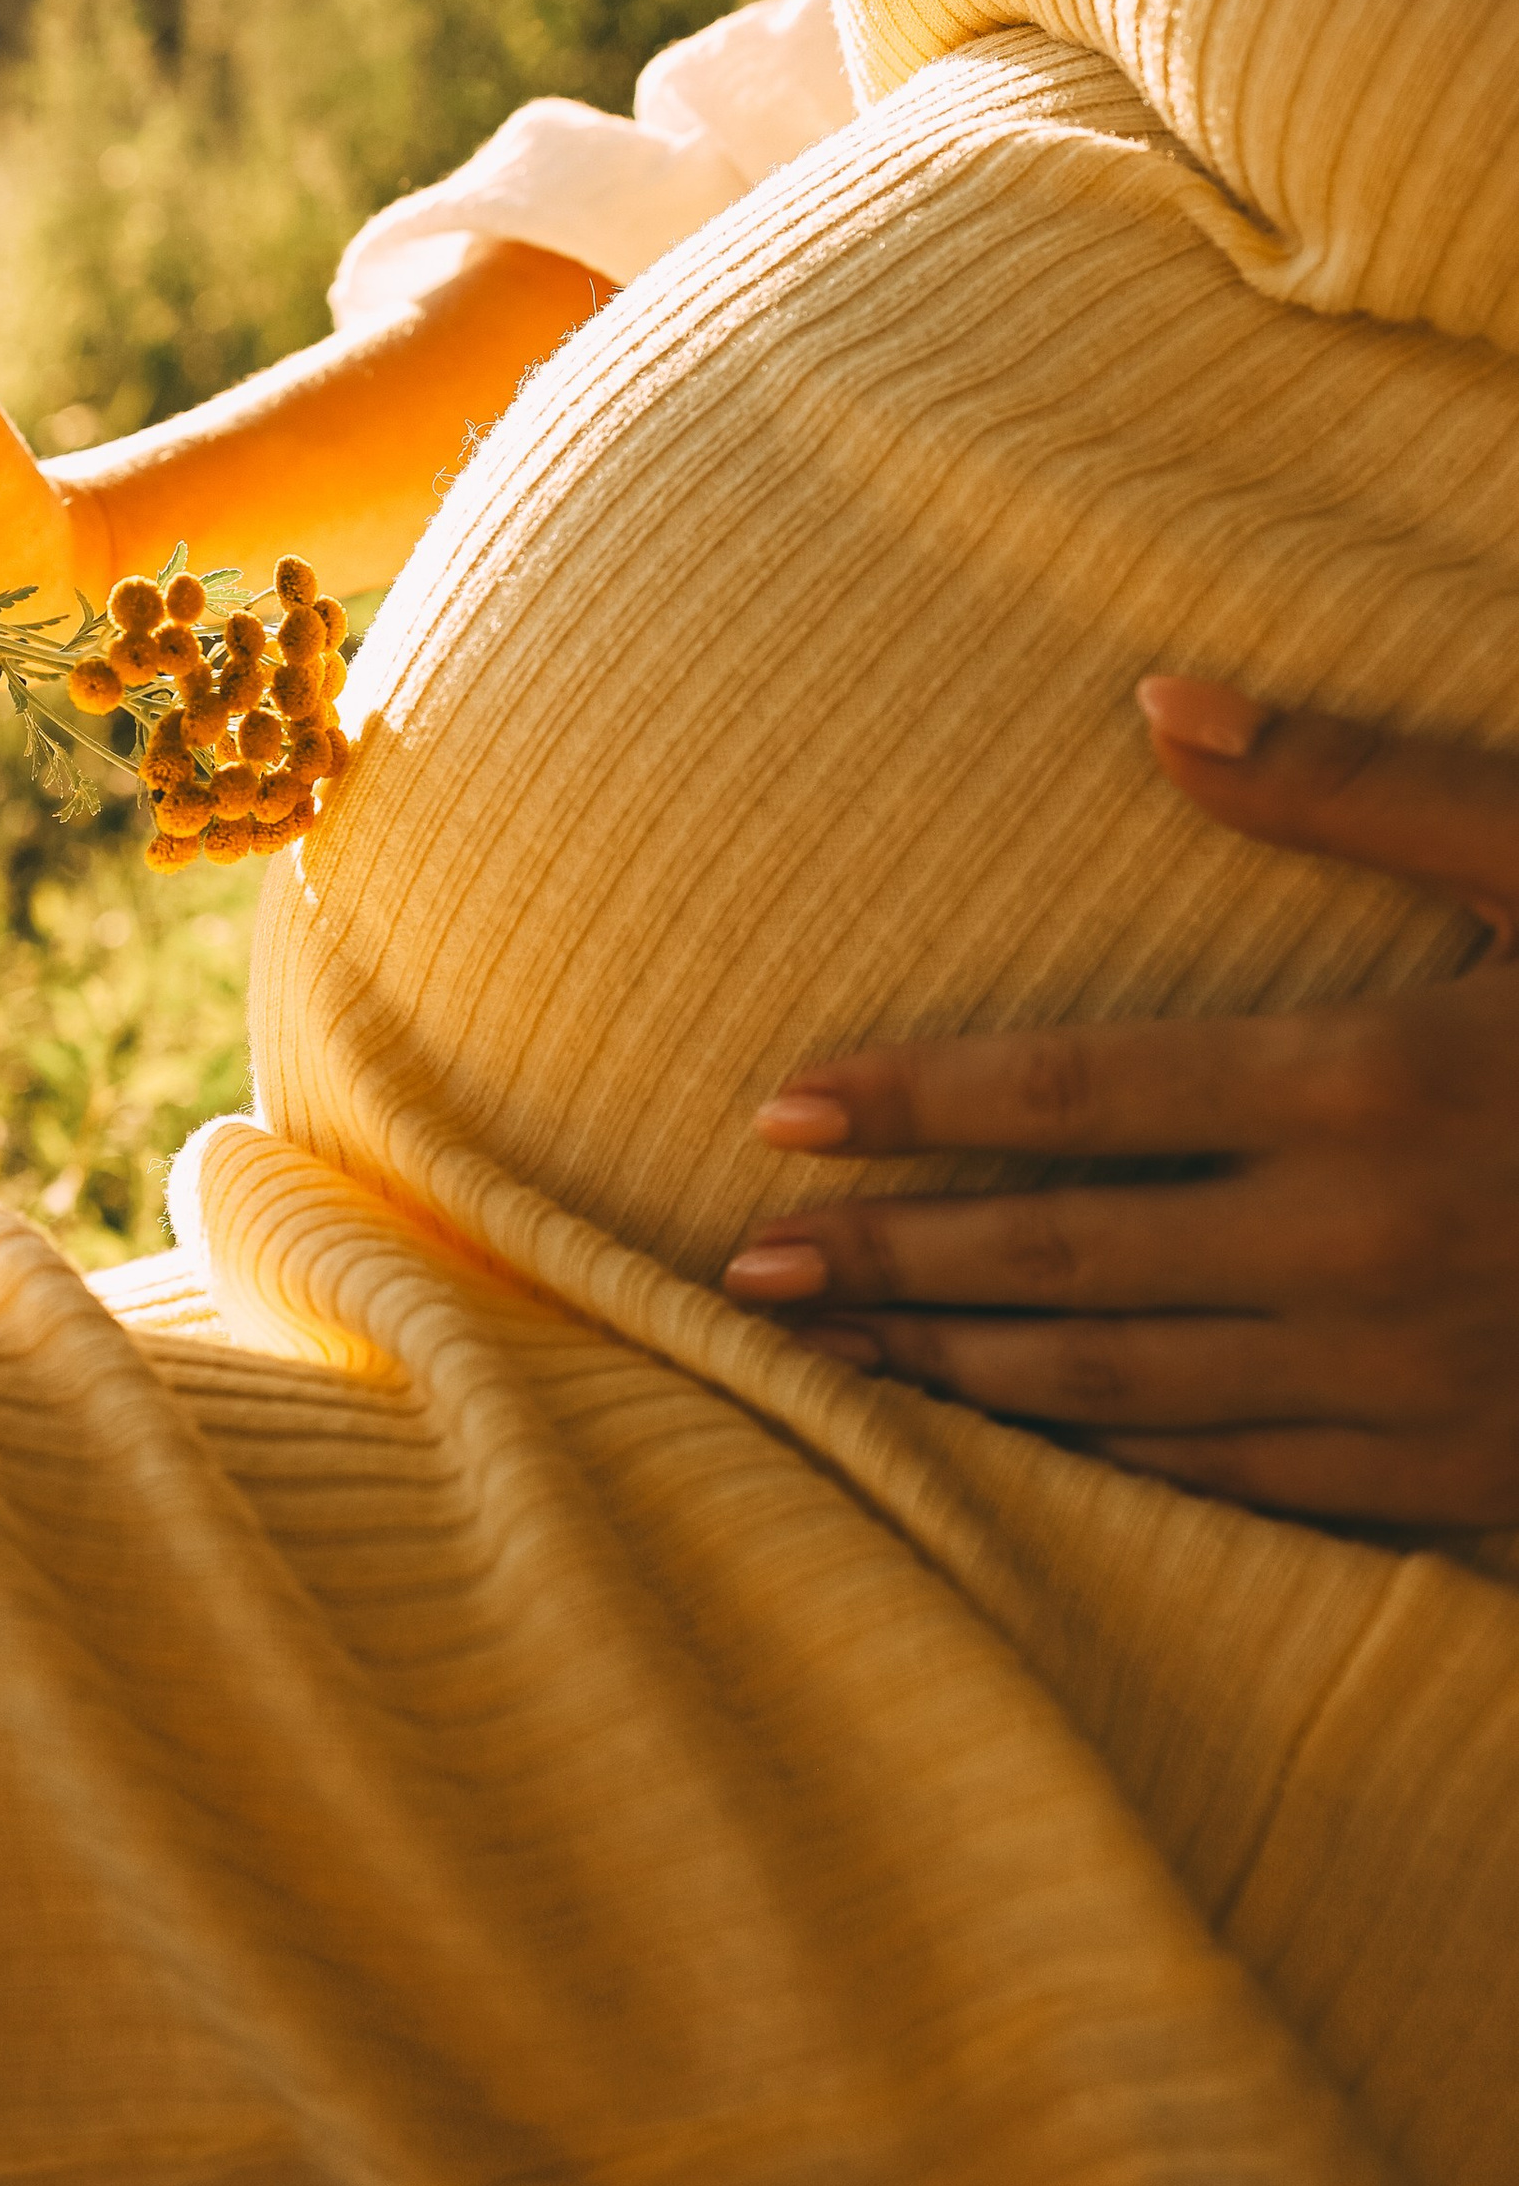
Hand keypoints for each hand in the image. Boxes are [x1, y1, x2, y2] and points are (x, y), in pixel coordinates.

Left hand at [723, 682, 1518, 1527]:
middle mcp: (1362, 1251)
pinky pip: (1242, 1486)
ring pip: (1126, 1389)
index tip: (777, 1110)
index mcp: (1373, 1083)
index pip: (1071, 1092)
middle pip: (1059, 1262)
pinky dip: (1110, 1464)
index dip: (913, 1105)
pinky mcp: (1462, 1483)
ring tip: (826, 1357)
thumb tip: (1159, 699)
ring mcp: (1410, 1387)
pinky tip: (1025, 1447)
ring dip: (961, 1372)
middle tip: (738, 1268)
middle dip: (885, 1265)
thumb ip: (1364, 787)